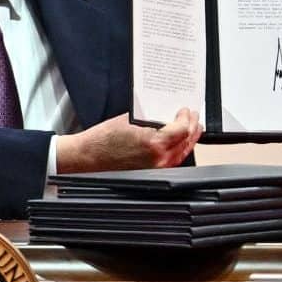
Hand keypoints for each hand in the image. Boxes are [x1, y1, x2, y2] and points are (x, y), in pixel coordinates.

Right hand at [56, 109, 201, 173]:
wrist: (89, 156)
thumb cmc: (103, 139)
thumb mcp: (130, 119)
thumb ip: (151, 116)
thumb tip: (164, 111)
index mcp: (153, 142)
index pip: (182, 129)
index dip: (186, 118)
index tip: (185, 110)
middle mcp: (158, 158)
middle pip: (186, 141)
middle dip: (192, 126)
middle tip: (193, 116)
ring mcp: (157, 167)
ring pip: (182, 152)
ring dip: (188, 139)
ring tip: (192, 128)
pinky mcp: (152, 171)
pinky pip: (173, 160)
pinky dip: (179, 149)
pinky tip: (179, 142)